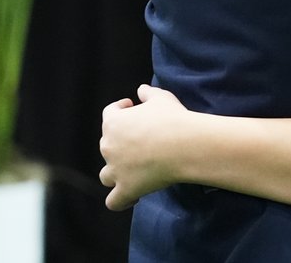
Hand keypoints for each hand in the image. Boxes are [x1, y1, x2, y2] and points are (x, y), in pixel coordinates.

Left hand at [98, 84, 188, 210]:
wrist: (183, 145)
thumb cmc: (172, 118)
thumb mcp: (161, 98)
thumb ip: (148, 93)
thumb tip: (141, 90)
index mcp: (113, 122)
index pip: (110, 113)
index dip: (121, 110)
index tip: (132, 108)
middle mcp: (108, 146)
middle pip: (107, 145)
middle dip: (121, 142)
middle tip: (142, 141)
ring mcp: (115, 170)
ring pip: (106, 175)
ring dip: (116, 173)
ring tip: (133, 171)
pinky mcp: (126, 189)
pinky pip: (114, 201)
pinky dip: (120, 200)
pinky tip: (132, 197)